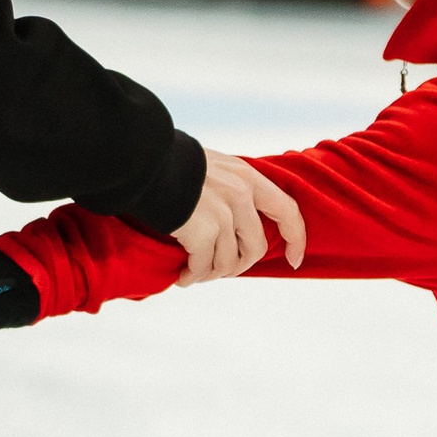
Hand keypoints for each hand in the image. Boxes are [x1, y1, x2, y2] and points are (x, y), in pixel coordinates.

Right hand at [171, 148, 305, 285]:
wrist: (141, 160)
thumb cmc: (168, 164)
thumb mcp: (210, 166)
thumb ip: (228, 189)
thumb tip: (233, 224)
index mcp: (246, 177)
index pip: (287, 210)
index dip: (295, 238)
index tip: (294, 260)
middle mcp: (240, 195)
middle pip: (255, 247)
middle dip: (238, 265)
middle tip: (217, 270)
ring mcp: (223, 214)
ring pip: (228, 262)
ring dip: (210, 274)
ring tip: (193, 274)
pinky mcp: (203, 231)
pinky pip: (204, 266)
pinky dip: (193, 276)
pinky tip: (182, 276)